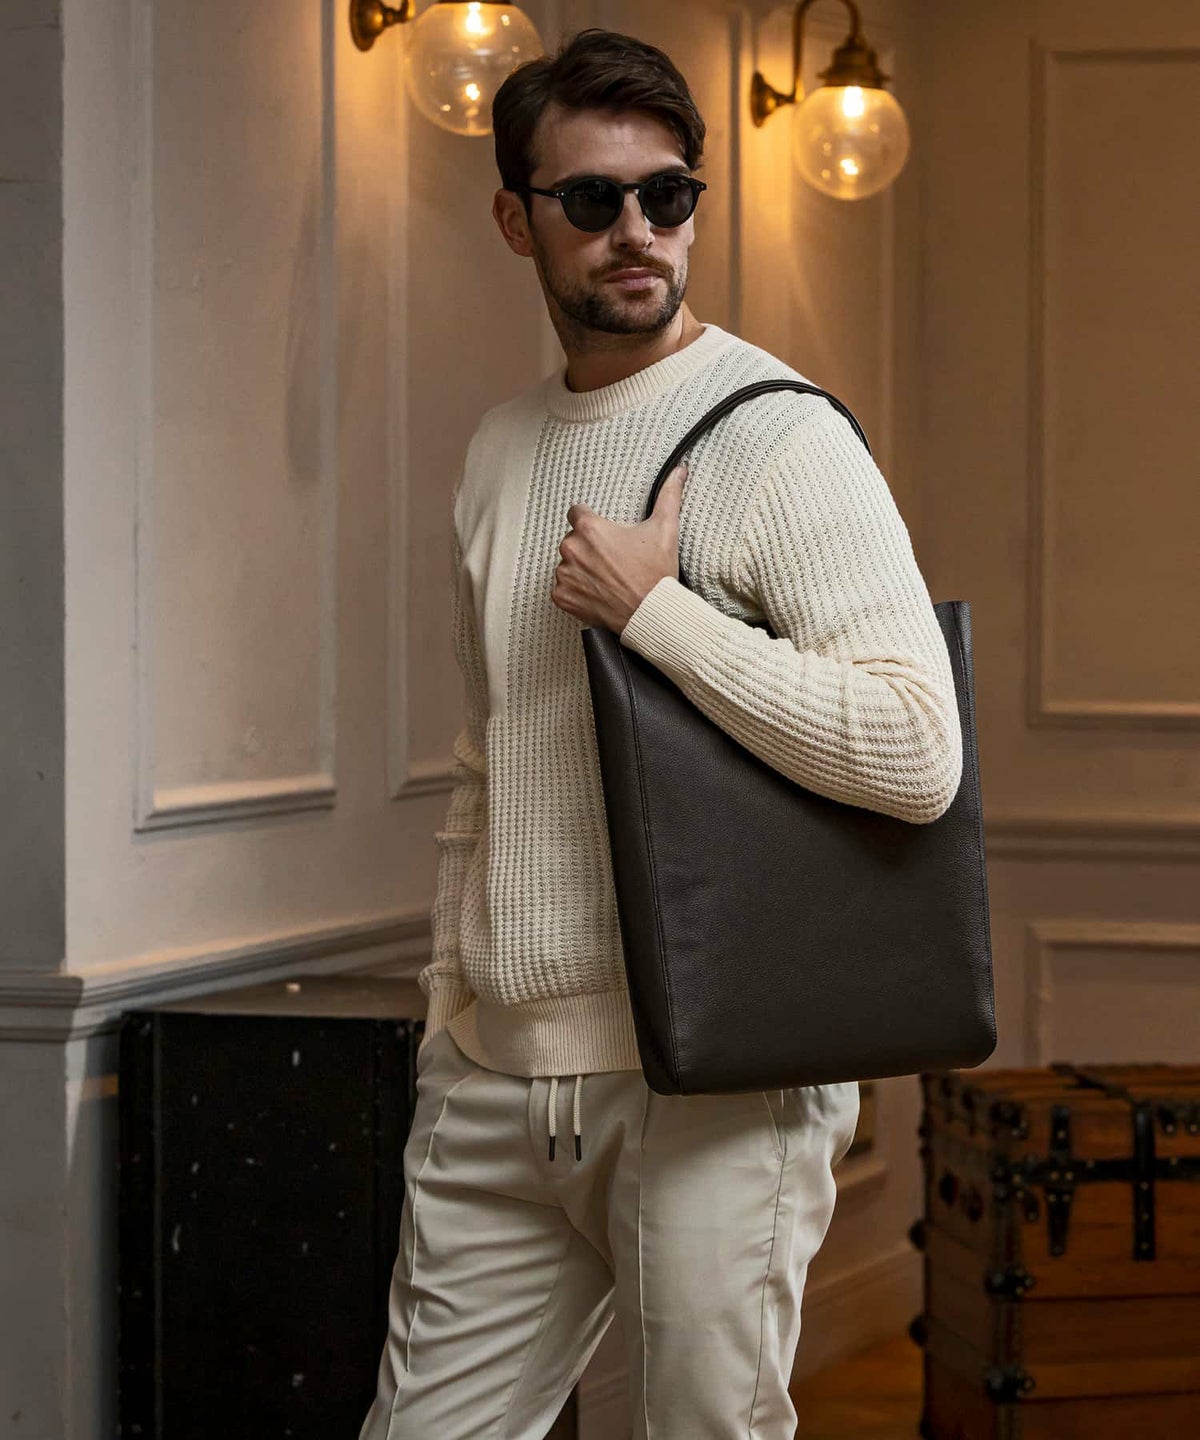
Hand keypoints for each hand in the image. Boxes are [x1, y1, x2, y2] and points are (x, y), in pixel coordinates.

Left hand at [551, 463, 688, 632]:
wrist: (651, 613)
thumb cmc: (655, 573)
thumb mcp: (665, 528)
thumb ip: (669, 495)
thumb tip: (680, 471)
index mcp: (589, 528)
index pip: (577, 513)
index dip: (591, 521)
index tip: (604, 535)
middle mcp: (572, 549)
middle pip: (573, 540)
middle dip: (589, 547)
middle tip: (612, 560)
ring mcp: (565, 574)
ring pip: (568, 564)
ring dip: (581, 568)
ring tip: (606, 578)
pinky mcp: (563, 596)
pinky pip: (563, 588)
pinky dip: (576, 591)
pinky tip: (597, 592)